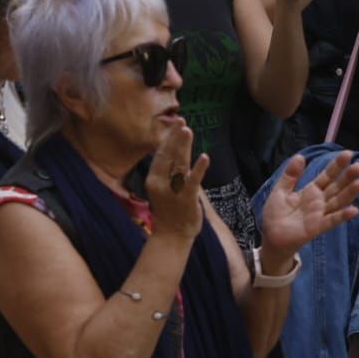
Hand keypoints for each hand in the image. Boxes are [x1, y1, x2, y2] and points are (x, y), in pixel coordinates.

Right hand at [144, 122, 209, 241]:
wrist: (171, 236)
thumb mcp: (162, 188)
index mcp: (153, 179)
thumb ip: (168, 170)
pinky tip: (205, 157)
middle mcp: (161, 183)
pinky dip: (199, 168)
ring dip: (184, 146)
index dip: (168, 138)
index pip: (161, 154)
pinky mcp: (187, 198)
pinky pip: (193, 181)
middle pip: (169, 155)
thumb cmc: (168, 210)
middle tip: (181, 121)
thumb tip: (174, 150)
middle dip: (175, 137)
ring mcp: (173, 190)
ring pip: (179, 164)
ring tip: (188, 131)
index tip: (175, 124)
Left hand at [257, 152, 358, 257]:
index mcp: (311, 190)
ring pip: (338, 201)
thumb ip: (290, 175)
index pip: (327, 175)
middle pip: (336, 187)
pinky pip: (332, 220)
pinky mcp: (318, 227)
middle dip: (347, 177)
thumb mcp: (280, 190)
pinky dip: (343, 216)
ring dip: (350, 193)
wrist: (271, 236)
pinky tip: (354, 210)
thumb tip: (300, 156)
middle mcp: (320, 201)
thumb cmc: (276, 213)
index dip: (337, 165)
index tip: (348, 154)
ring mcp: (320, 214)